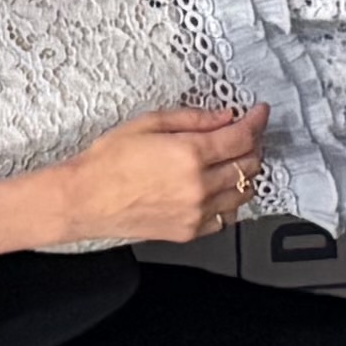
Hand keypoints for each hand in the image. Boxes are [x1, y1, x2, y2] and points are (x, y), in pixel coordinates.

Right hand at [48, 103, 267, 247]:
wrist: (85, 200)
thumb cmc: (108, 161)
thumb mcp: (148, 124)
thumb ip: (192, 119)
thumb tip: (223, 116)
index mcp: (189, 154)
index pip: (242, 138)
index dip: (256, 122)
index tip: (259, 113)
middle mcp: (199, 186)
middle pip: (248, 165)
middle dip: (253, 145)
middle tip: (246, 134)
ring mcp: (196, 213)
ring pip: (243, 193)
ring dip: (245, 174)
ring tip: (233, 160)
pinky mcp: (189, 232)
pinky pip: (225, 217)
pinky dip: (230, 201)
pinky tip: (218, 188)